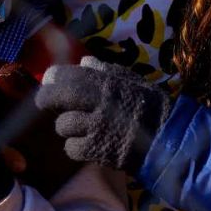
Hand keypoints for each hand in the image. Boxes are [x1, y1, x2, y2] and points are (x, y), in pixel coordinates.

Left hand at [35, 57, 171, 174]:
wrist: (166, 139)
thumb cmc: (151, 107)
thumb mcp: (133, 82)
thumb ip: (108, 72)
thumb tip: (84, 61)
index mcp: (109, 83)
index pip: (73, 74)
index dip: (56, 76)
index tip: (48, 79)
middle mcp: (100, 102)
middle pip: (62, 96)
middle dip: (48, 97)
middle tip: (44, 102)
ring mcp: (96, 127)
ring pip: (64, 124)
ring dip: (68, 126)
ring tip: (80, 127)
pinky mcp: (96, 149)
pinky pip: (71, 147)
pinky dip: (75, 146)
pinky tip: (87, 144)